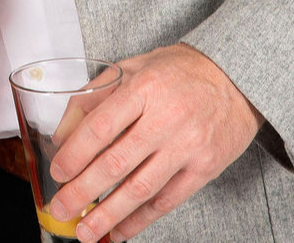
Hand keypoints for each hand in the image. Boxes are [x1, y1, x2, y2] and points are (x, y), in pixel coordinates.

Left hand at [43, 43, 263, 241]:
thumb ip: (93, 96)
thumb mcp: (133, 67)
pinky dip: (140, 220)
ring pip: (140, 189)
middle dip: (83, 191)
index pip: (101, 126)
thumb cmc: (179, 71)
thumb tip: (62, 137)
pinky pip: (167, 201)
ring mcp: (188, 145)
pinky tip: (120, 230)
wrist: (236, 78)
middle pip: (116, 163)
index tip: (57, 172)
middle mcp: (166, 118)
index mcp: (144, 88)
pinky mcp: (205, 168)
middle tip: (60, 209)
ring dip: (108, 215)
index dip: (75, 154)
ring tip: (85, 232)